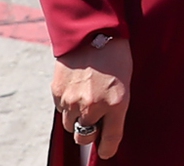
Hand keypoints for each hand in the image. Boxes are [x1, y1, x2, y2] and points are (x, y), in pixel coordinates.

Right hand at [53, 35, 131, 157]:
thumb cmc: (116, 56)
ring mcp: (72, 101)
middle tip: (95, 120)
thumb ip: (116, 106)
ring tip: (86, 98)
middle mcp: (92, 106)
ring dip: (77, 119)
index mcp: (117, 103)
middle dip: (90, 133)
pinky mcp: (57, 94)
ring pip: (70, 126)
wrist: (93, 33)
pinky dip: (67, 105)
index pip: (110, 139)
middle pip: (85, 139)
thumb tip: (106, 125)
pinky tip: (76, 88)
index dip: (108, 148)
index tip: (107, 151)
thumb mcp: (126, 81)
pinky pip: (61, 111)